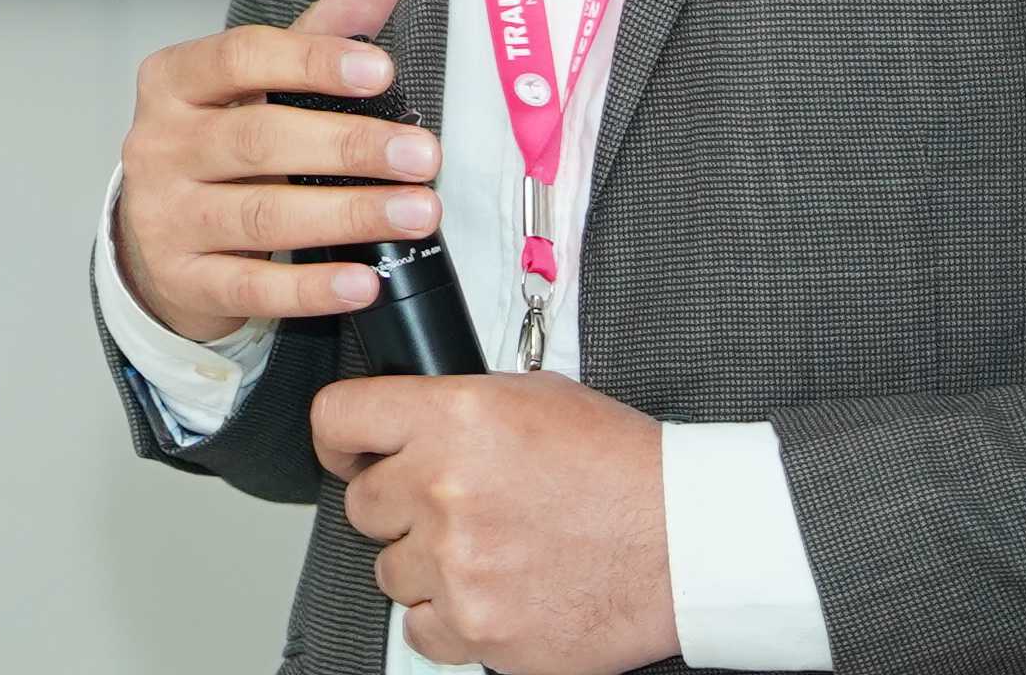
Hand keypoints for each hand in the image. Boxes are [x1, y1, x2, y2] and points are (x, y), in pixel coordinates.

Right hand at [111, 0, 439, 347]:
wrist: (157, 241)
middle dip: (349, 146)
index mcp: (173, 82)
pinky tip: (361, 280)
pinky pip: (252, 286)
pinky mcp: (182, 279)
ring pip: (261, 216)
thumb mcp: (256, 85)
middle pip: (257, 140)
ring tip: (416, 212)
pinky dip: (311, 286)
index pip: (239, 57)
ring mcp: (165, 216)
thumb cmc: (218, 147)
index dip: (311, 61)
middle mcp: (158, 145)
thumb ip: (319, 31)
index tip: (381, 70)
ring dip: (348, 214)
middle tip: (422, 155)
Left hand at [312, 369, 672, 674]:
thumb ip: (457, 408)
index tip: (347, 454)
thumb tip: (412, 421)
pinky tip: (493, 593)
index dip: (339, 439)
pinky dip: (449, 618)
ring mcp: (458, 565)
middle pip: (362, 504)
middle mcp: (442, 489)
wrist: (688, 543)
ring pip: (389, 570)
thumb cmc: (624, 471)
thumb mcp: (535, 397)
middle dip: (399, 507)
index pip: (337, 418)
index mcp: (452, 419)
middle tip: (453, 510)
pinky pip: (419, 628)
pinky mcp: (480, 628)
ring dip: (427, 565)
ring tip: (489, 552)